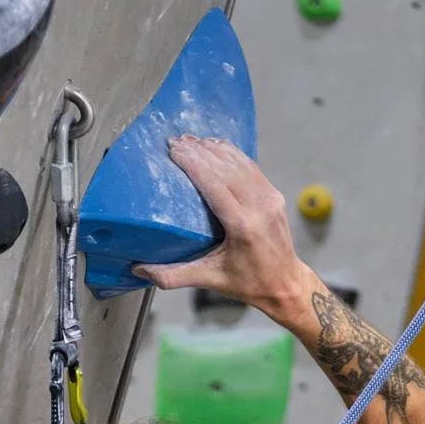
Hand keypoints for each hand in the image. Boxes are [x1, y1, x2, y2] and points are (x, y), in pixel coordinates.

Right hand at [134, 136, 310, 323]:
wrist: (285, 283)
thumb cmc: (249, 283)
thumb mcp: (209, 280)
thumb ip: (173, 276)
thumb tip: (139, 270)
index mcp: (243, 226)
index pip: (216, 184)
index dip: (194, 163)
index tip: (175, 150)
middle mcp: (260, 207)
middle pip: (226, 168)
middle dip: (199, 151)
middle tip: (175, 142)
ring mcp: (270, 198)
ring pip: (239, 163)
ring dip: (214, 148)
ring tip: (190, 140)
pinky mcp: (274, 194)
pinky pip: (251, 166)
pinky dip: (231, 153)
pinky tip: (214, 146)